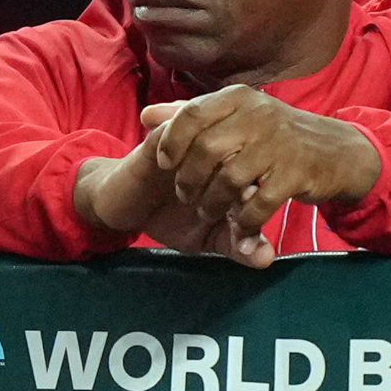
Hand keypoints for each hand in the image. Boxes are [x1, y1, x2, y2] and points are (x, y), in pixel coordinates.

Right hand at [72, 133, 258, 263]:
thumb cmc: (171, 220)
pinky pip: (174, 131)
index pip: (260, 172)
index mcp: (235, 172)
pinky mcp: (160, 138)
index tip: (248, 214)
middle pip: (241, 149)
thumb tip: (265, 259)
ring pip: (211, 138)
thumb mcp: (208, 238)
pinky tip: (172, 179)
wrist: (124, 206)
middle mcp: (216, 153)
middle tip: (221, 207)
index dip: (258, 193)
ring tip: (190, 198)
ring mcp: (190, 143)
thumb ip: (237, 247)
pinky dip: (176, 152)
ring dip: (203, 170)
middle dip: (236, 179)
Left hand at [143, 87, 379, 264]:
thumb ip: (190, 116)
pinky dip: (244, 219)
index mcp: (238, 98)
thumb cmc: (274, 135)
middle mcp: (258, 115)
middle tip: (184, 195)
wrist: (338, 152)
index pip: (192, 114)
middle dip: (189, 178)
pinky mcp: (297, 173)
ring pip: (230, 179)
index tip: (162, 163)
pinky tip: (238, 225)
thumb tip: (145, 116)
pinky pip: (259, 203)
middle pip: (206, 149)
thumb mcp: (235, 117)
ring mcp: (279, 144)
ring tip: (207, 211)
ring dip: (213, 202)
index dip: (171, 140)